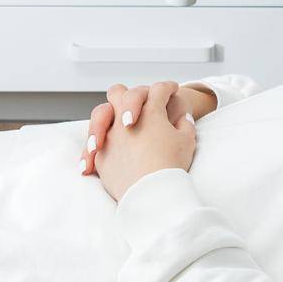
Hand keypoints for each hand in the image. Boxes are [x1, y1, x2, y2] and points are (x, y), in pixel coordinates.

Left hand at [81, 81, 214, 176]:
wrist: (151, 193)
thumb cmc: (171, 165)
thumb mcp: (188, 140)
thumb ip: (184, 124)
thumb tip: (182, 119)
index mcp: (150, 111)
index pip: (159, 89)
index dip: (169, 88)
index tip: (173, 92)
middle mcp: (125, 119)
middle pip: (120, 92)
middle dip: (129, 97)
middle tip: (139, 109)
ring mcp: (110, 135)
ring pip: (100, 113)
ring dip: (108, 117)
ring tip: (117, 128)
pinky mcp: (100, 154)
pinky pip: (94, 141)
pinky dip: (100, 142)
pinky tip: (104, 149)